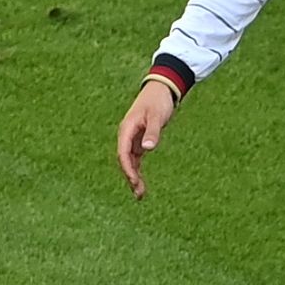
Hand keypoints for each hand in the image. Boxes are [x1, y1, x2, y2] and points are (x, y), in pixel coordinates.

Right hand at [116, 81, 176, 199]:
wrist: (161, 89)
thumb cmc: (158, 101)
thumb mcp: (157, 116)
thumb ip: (153, 132)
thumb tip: (147, 149)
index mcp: (127, 129)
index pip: (123, 153)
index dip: (127, 169)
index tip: (134, 181)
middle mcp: (127, 136)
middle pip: (125, 161)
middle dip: (130, 177)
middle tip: (139, 194)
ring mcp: (132, 139)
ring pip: (130, 162)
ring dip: (134, 177)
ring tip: (140, 195)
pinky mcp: (140, 140)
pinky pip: (136, 159)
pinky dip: (138, 170)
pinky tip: (140, 182)